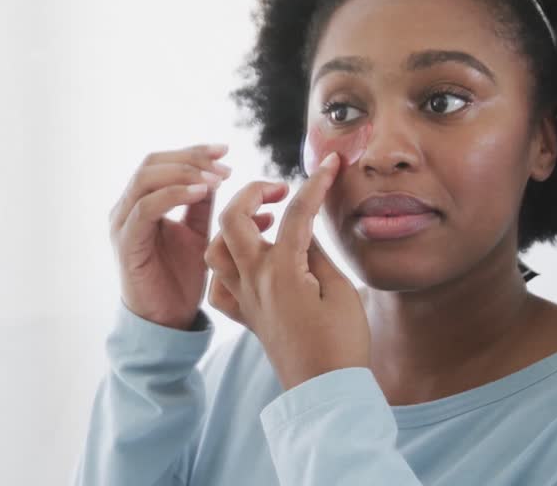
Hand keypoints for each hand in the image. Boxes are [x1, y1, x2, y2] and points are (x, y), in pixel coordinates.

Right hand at [109, 143, 240, 329]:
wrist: (167, 320)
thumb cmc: (179, 278)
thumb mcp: (197, 233)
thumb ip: (201, 205)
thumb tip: (223, 174)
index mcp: (141, 202)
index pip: (161, 162)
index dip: (192, 151)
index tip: (224, 150)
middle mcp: (126, 207)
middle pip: (152, 163)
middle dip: (190, 159)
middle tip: (223, 165)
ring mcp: (122, 223)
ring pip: (146, 179)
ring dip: (184, 173)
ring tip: (216, 178)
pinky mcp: (126, 242)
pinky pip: (146, 208)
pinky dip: (174, 195)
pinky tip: (202, 193)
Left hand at [203, 152, 369, 389]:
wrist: (324, 392)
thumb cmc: (342, 343)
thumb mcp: (340, 290)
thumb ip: (316, 252)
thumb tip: (301, 226)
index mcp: (281, 270)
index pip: (294, 213)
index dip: (314, 184)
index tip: (330, 164)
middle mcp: (253, 279)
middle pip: (232, 219)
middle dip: (252, 193)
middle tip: (280, 190)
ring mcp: (243, 298)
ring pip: (214, 249)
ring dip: (233, 227)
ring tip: (264, 223)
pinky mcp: (242, 316)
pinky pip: (217, 285)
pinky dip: (226, 267)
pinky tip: (249, 263)